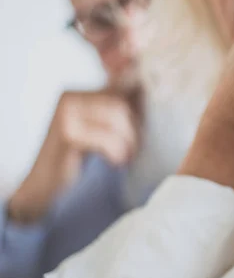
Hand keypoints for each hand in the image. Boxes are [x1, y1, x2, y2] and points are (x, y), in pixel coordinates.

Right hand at [8, 89, 140, 223]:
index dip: (139, 109)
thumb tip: (146, 95)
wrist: (43, 191)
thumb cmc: (75, 162)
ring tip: (125, 157)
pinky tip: (114, 163)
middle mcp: (70, 97)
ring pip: (118, 116)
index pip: (122, 87)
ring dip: (128, 141)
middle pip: (122, 102)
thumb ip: (118, 113)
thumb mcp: (100, 131)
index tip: (139, 132)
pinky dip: (117, 152)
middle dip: (135, 129)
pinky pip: (108, 137)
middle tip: (133, 150)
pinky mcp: (67, 133)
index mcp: (79, 94)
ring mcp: (66, 113)